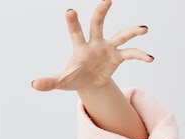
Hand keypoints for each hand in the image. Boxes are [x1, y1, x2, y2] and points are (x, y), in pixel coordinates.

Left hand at [31, 0, 152, 92]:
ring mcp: (108, 48)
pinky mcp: (118, 57)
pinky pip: (131, 54)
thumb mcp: (61, 81)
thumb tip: (34, 85)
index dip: (72, 22)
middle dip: (101, 12)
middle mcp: (95, 43)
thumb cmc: (73, 78)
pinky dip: (141, 55)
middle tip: (107, 0)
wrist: (88, 83)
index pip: (75, 32)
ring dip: (132, 32)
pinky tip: (150, 58)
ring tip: (144, 29)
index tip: (70, 11)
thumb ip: (48, 82)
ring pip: (121, 35)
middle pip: (98, 24)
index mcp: (80, 47)